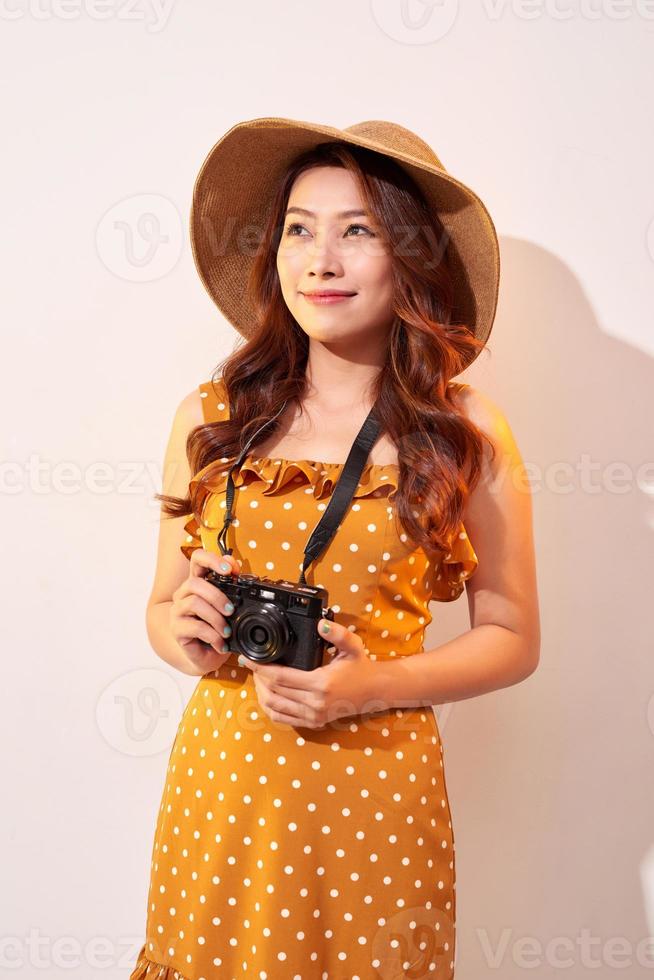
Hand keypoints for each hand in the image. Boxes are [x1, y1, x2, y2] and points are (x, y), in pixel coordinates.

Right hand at [170, 549, 239, 674]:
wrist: (208, 656)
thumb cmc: (218, 627)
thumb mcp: (228, 606)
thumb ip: (231, 584)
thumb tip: (234, 563)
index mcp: (197, 583)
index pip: (197, 559)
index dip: (211, 559)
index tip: (228, 570)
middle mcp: (183, 594)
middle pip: (194, 583)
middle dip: (217, 596)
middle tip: (231, 610)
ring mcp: (177, 611)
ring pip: (194, 603)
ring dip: (215, 618)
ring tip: (226, 631)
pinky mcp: (177, 630)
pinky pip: (195, 627)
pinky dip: (212, 635)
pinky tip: (220, 642)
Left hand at [237, 617, 385, 728]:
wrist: (374, 691)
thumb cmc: (361, 667)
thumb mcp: (353, 646)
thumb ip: (337, 633)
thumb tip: (320, 624)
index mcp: (321, 683)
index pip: (280, 678)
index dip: (261, 668)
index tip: (248, 659)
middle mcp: (315, 703)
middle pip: (273, 692)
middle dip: (258, 678)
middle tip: (252, 665)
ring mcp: (313, 716)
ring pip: (274, 707)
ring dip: (261, 693)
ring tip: (258, 678)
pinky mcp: (313, 722)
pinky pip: (282, 719)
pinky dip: (270, 707)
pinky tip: (267, 695)